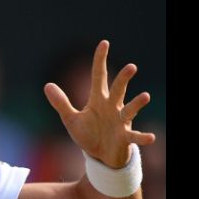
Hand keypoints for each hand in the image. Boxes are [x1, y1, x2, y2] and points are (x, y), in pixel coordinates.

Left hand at [45, 40, 155, 167]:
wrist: (100, 155)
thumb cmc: (88, 134)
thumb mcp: (71, 119)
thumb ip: (61, 103)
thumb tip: (47, 85)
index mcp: (98, 100)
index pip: (99, 76)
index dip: (100, 60)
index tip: (104, 43)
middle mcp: (112, 107)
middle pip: (118, 90)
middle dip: (123, 79)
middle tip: (131, 67)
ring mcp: (120, 121)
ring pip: (130, 109)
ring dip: (137, 103)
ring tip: (145, 96)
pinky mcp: (125, 136)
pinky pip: (135, 136)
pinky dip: (143, 137)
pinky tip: (151, 137)